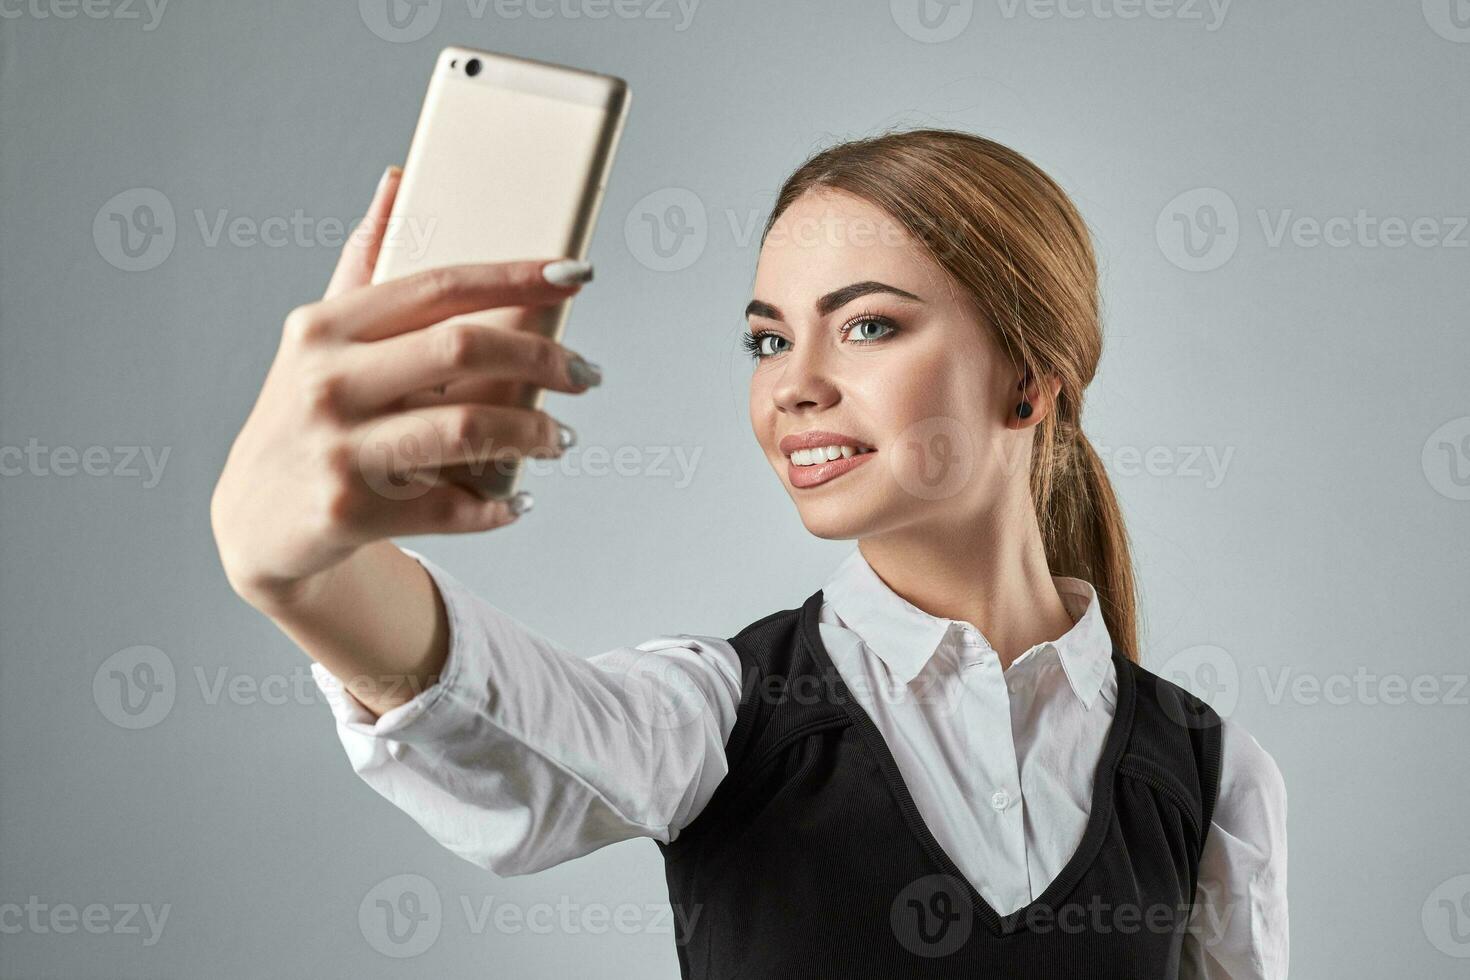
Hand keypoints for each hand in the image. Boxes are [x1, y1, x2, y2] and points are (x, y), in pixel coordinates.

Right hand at [211, 166, 598, 606]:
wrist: (256, 524)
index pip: (439, 286)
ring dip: (534, 433)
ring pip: (467, 429)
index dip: (517, 277)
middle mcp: (328, 381)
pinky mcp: (349, 513)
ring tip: (562, 437)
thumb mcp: (319, 340)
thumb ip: (363, 263)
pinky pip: (451, 506)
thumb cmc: (304, 417)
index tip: (577, 275)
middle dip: (544, 359)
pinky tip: (518, 500)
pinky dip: (498, 507)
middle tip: (586, 374)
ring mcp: (337, 449)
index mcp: (326, 327)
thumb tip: (399, 180)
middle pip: (463, 350)